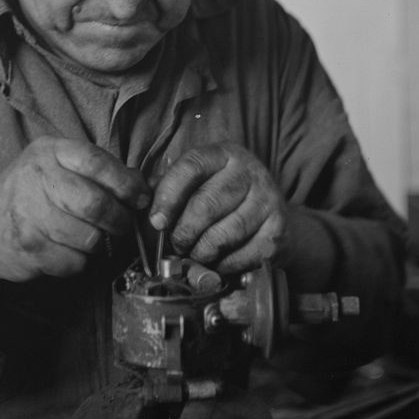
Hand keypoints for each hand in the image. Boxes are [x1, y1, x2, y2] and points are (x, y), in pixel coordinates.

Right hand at [0, 137, 149, 281]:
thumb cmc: (29, 193)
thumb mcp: (56, 166)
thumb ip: (96, 171)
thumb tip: (141, 187)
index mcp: (49, 151)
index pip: (96, 161)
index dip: (125, 182)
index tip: (140, 198)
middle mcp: (37, 177)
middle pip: (95, 204)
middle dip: (119, 221)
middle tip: (121, 226)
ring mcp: (29, 213)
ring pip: (89, 238)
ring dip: (98, 244)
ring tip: (90, 238)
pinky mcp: (27, 246)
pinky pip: (73, 262)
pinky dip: (78, 262)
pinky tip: (66, 250)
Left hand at [149, 141, 286, 274]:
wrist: (272, 213)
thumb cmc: (223, 197)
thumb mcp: (199, 180)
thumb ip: (170, 187)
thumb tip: (140, 201)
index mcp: (224, 153)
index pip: (191, 167)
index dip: (168, 196)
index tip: (156, 221)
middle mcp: (250, 171)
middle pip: (206, 205)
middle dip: (183, 232)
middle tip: (177, 244)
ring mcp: (268, 199)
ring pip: (224, 234)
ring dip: (202, 251)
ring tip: (195, 253)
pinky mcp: (278, 229)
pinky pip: (244, 255)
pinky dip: (225, 265)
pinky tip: (218, 262)